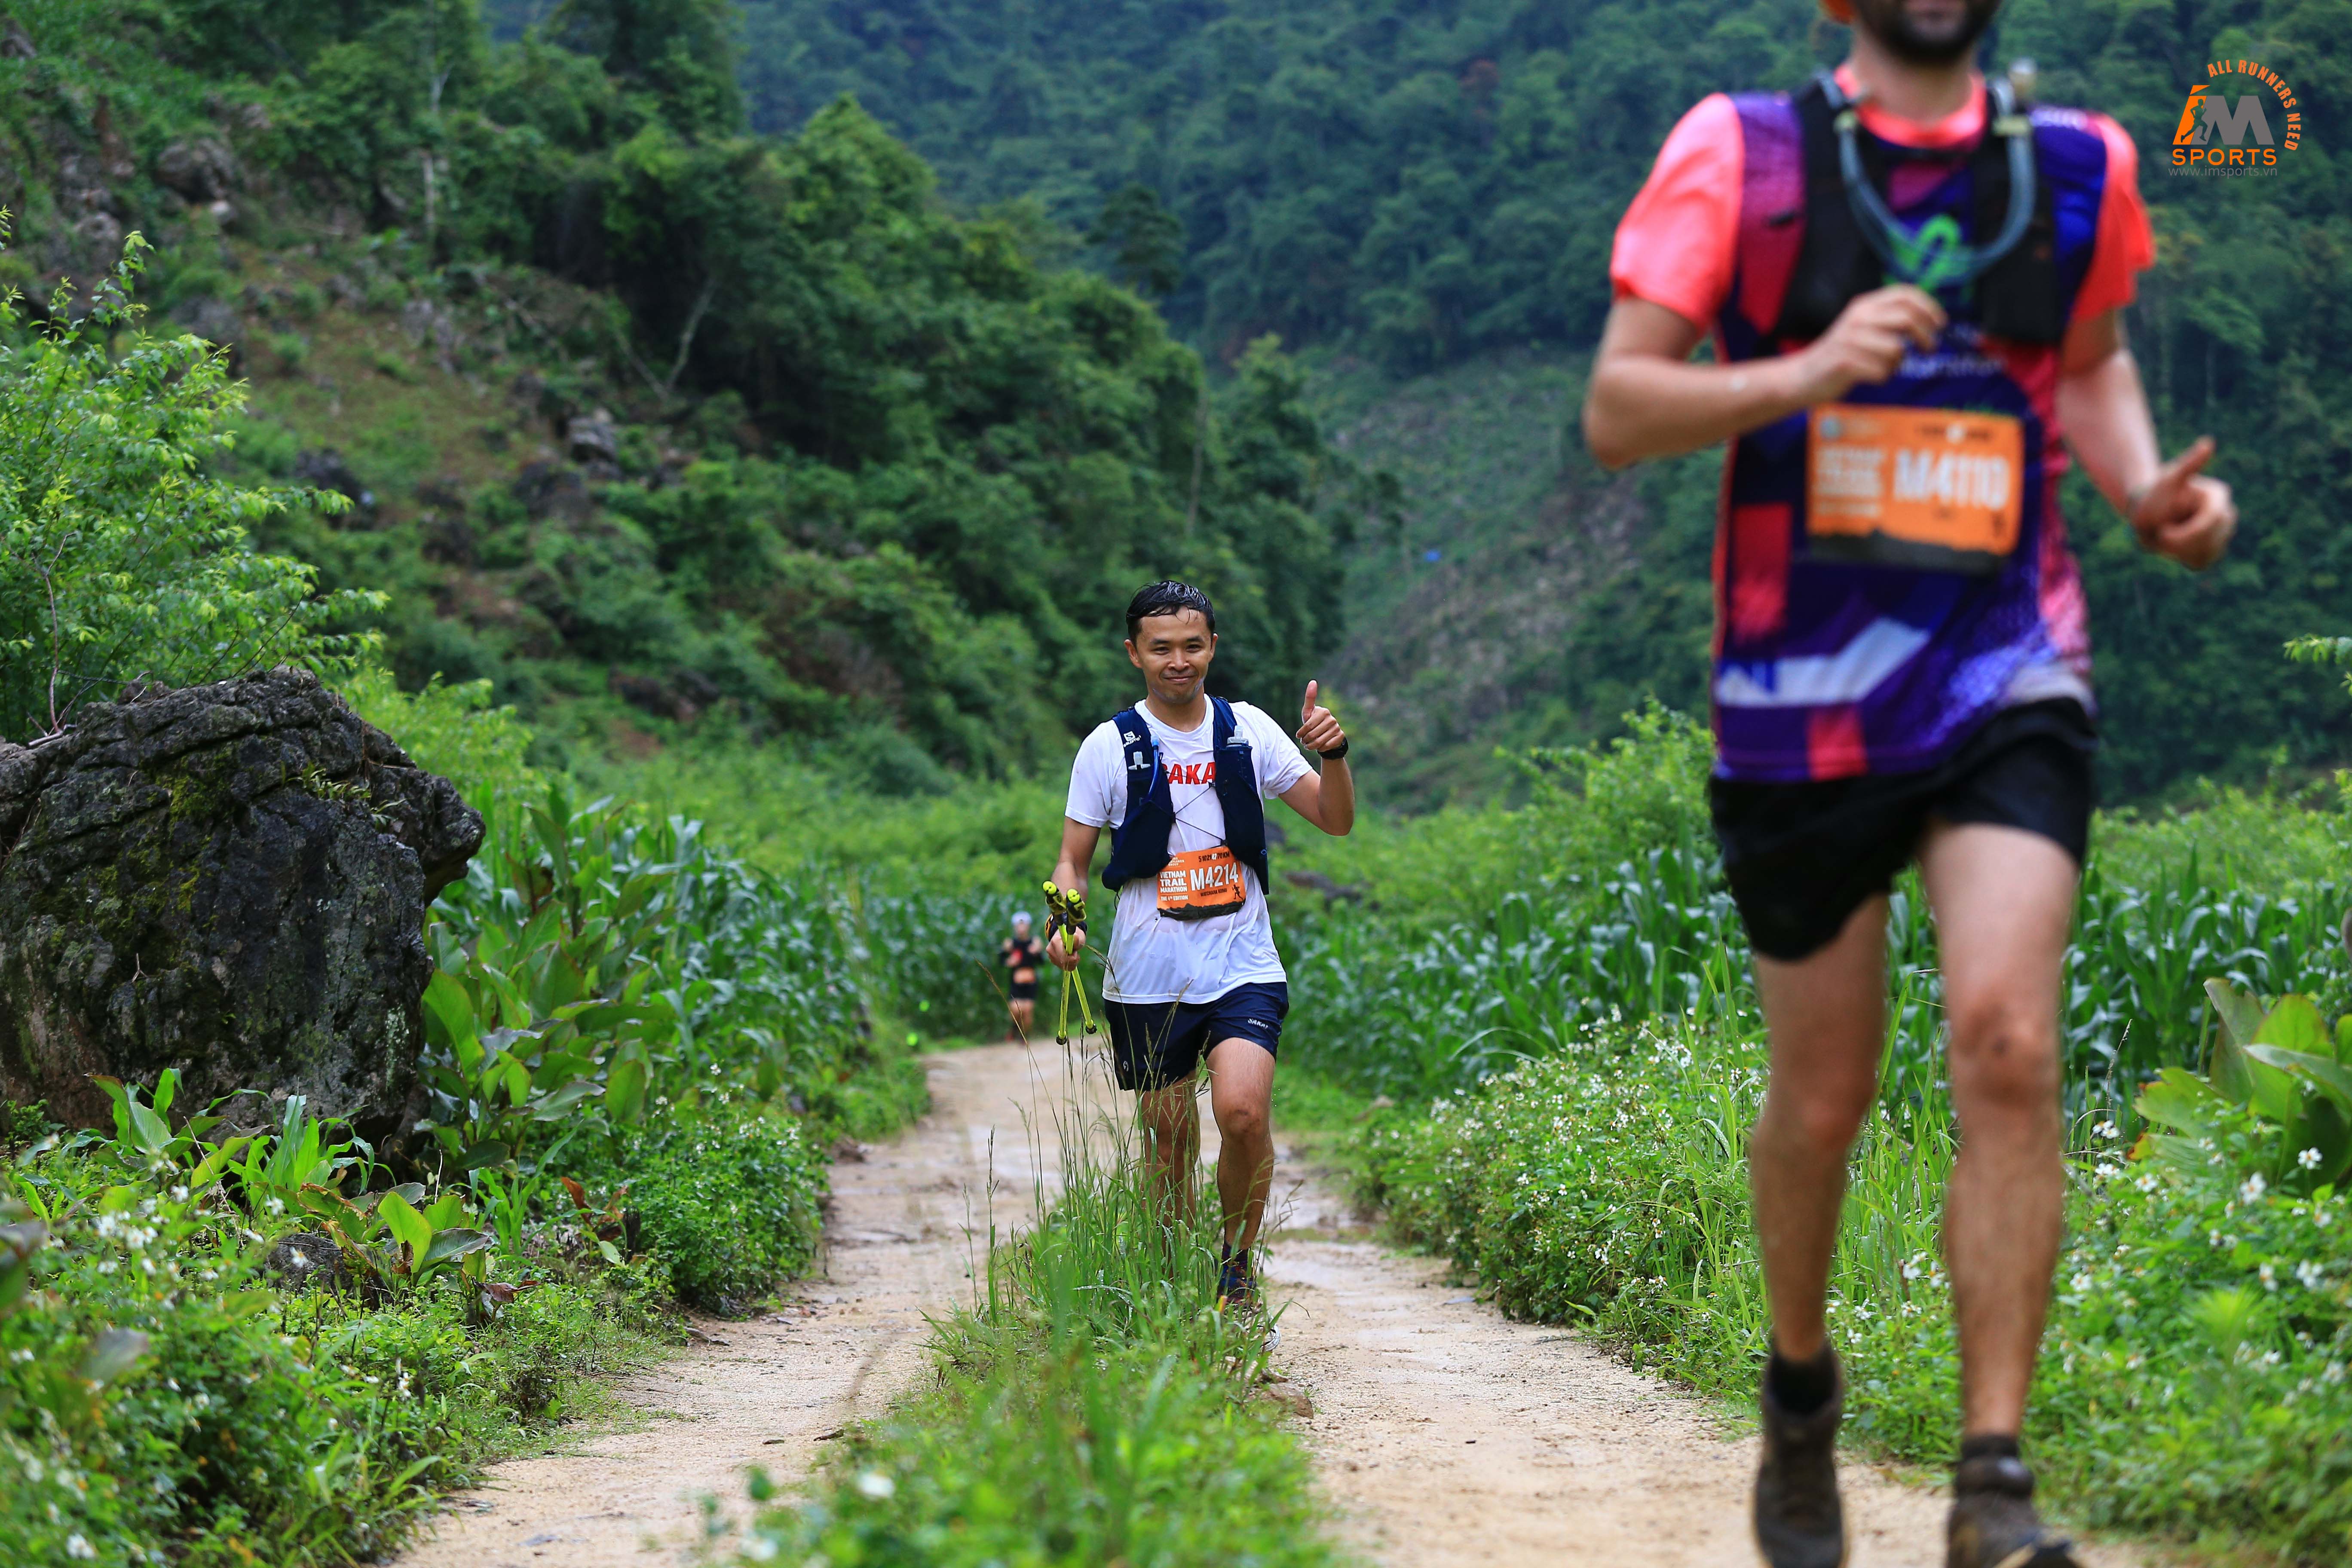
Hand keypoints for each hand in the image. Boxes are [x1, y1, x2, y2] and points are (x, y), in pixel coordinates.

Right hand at [1046, 927, 1084, 970]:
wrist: (1068, 937)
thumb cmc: (1073, 937)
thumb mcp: (1078, 936)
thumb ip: (1077, 939)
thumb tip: (1075, 936)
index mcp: (1055, 941)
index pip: (1063, 956)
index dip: (1072, 957)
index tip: (1076, 952)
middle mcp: (1050, 949)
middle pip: (1063, 962)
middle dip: (1073, 959)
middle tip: (1076, 952)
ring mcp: (1051, 956)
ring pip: (1065, 966)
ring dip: (1072, 962)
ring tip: (1073, 953)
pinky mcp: (1053, 961)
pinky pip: (1064, 967)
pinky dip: (1070, 964)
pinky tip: (1070, 957)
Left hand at [1297, 679, 1345, 757]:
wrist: (1326, 735)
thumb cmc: (1314, 722)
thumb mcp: (1308, 712)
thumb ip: (1309, 698)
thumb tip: (1313, 680)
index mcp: (1324, 711)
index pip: (1308, 725)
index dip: (1301, 732)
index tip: (1298, 735)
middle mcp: (1332, 719)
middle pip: (1313, 734)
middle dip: (1305, 740)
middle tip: (1304, 741)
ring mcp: (1337, 727)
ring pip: (1319, 742)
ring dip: (1311, 746)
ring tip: (1309, 745)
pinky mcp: (1341, 736)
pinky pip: (1327, 746)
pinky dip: (1320, 748)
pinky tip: (1319, 747)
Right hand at [1792, 286, 1946, 403]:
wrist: (1802, 376)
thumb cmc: (1841, 354)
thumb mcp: (1862, 326)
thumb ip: (1888, 318)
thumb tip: (1927, 319)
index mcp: (1863, 304)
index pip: (1905, 294)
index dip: (1929, 307)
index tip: (1940, 323)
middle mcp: (1857, 318)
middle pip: (1907, 319)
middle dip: (1925, 336)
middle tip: (1929, 348)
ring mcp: (1850, 340)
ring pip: (1896, 350)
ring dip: (1898, 363)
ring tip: (1885, 367)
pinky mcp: (1845, 363)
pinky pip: (1882, 372)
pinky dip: (1883, 377)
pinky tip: (1870, 376)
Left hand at [2127, 436, 2235, 570]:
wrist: (2148, 509)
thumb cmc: (2157, 493)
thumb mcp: (2169, 479)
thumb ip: (2190, 464)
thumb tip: (2208, 443)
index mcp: (2218, 496)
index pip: (2213, 521)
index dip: (2186, 533)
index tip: (2163, 533)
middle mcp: (2225, 513)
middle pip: (2210, 539)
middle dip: (2181, 542)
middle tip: (2160, 536)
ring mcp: (2222, 532)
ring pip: (2208, 553)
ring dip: (2181, 552)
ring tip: (2167, 539)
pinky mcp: (2213, 547)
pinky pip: (2204, 561)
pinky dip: (2185, 559)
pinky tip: (2174, 548)